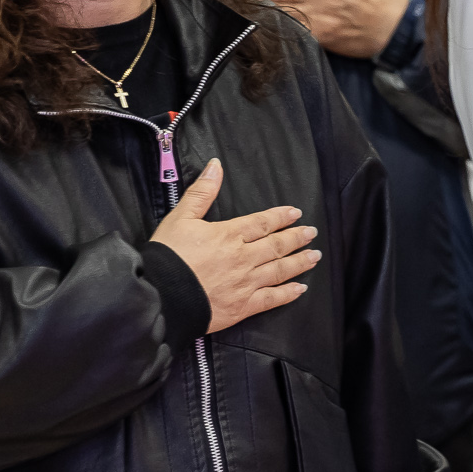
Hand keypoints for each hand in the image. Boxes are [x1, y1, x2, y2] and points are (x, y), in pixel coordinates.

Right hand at [149, 158, 320, 331]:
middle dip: (297, 238)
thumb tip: (216, 165)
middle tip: (311, 233)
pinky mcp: (242, 307)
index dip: (281, 217)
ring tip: (315, 256)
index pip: (262, 222)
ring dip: (300, 262)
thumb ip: (201, 192)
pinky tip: (300, 289)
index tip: (296, 213)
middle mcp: (243, 258)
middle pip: (276, 245)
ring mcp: (246, 283)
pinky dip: (288, 293)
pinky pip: (272, 299)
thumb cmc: (166, 256)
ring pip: (280, 270)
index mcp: (229, 235)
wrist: (157, 296)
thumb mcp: (180, 218)